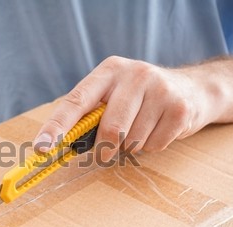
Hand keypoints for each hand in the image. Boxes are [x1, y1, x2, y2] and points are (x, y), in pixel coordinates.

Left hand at [33, 56, 218, 161]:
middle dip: (105, 149)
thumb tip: (57, 147)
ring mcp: (160, 90)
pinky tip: (157, 129)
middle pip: (110, 129)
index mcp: (108, 71)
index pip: (75, 102)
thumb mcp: (111, 95)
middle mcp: (134, 74)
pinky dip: (151, 147)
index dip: (56, 127)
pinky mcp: (179, 109)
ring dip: (130, 146)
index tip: (41, 148)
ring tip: (140, 128)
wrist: (191, 89)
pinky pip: (154, 147)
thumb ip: (88, 116)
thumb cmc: (138, 98)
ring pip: (131, 141)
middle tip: (107, 150)